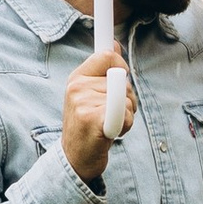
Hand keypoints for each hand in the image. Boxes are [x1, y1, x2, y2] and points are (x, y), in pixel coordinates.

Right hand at [60, 46, 136, 182]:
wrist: (75, 159)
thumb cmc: (87, 126)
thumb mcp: (89, 93)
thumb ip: (102, 70)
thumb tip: (114, 43)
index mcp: (77, 77)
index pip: (107, 55)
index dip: (121, 65)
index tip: (121, 75)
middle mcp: (77, 87)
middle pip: (123, 80)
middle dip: (126, 98)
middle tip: (110, 114)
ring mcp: (82, 103)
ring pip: (127, 99)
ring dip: (126, 115)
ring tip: (108, 125)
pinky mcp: (92, 120)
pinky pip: (124, 112)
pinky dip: (126, 124)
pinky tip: (112, 133)